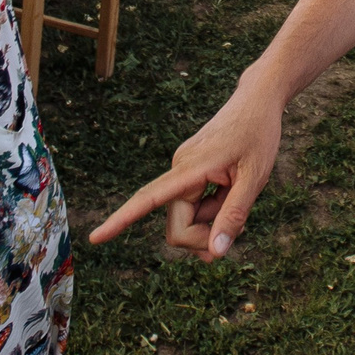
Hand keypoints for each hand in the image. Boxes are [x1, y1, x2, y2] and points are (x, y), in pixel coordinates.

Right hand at [91, 76, 285, 259]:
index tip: (95, 238)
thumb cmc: (259, 135)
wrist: (257, 100)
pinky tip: (232, 193)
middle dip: (204, 237)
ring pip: (187, 218)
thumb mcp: (255, 178)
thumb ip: (234, 216)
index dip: (121, 220)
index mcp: (189, 168)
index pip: (148, 199)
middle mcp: (179, 170)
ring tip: (239, 196)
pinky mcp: (189, 172)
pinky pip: (194, 205)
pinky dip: (212, 210)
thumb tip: (214, 254)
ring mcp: (183, 171)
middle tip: (237, 232)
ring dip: (212, 221)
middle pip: (178, 226)